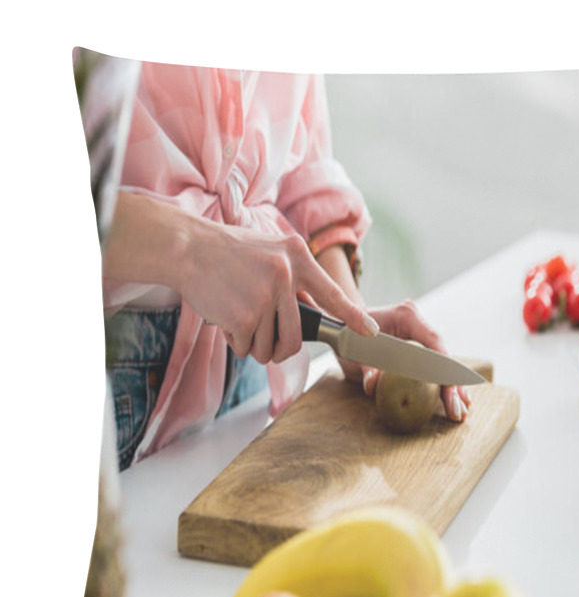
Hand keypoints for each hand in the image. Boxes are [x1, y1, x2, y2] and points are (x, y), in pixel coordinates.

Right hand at [180, 222, 378, 362]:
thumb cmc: (231, 253)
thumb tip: (316, 313)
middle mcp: (285, 276)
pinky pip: (245, 348)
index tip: (371, 331)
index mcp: (297, 257)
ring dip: (253, 344)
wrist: (189, 247)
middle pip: (296, 338)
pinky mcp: (242, 317)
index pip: (333, 293)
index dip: (354, 316)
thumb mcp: (273, 252)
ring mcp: (264, 298)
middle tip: (269, 343)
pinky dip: (235, 341)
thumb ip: (296, 278)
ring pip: (268, 347)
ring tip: (239, 317)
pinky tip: (226, 317)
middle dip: (281, 349)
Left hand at [338, 300, 471, 422]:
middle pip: (442, 355)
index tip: (452, 388)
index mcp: (406, 316)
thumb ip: (365, 368)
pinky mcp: (419, 350)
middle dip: (452, 384)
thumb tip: (373, 385)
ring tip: (462, 411)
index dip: (444, 367)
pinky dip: (442, 386)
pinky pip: (434, 369)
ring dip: (452, 388)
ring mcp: (420, 336)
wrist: (345, 330)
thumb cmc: (348, 336)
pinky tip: (454, 402)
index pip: (433, 341)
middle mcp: (418, 324)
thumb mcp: (353, 352)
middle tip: (458, 409)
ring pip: (442, 364)